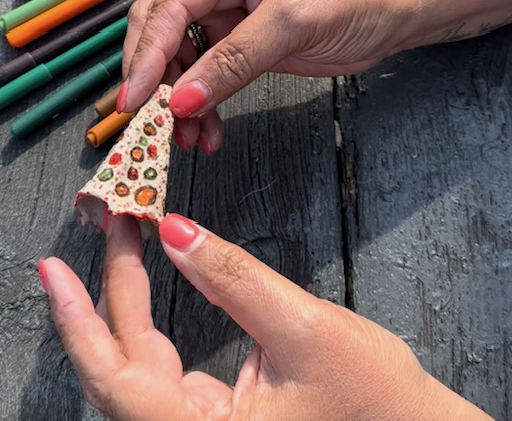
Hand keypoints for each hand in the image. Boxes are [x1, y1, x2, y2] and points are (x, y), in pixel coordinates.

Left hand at [40, 215, 490, 419]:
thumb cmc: (373, 397)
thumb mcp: (303, 327)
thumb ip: (234, 278)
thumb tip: (176, 231)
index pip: (117, 379)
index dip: (79, 319)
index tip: (53, 269)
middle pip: (125, 363)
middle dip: (114, 288)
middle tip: (115, 224)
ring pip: (140, 363)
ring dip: (129, 300)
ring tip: (129, 240)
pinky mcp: (211, 413)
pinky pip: (162, 366)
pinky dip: (150, 319)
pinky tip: (149, 280)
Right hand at [120, 0, 416, 151]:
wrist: (395, 10)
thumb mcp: (294, 21)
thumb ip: (235, 60)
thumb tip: (182, 99)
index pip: (170, 4)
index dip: (147, 52)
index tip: (135, 98)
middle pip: (162, 29)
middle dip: (154, 77)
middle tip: (149, 121)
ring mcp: (227, 16)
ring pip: (180, 60)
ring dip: (179, 101)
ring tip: (186, 138)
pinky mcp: (240, 45)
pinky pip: (207, 77)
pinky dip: (203, 105)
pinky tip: (207, 131)